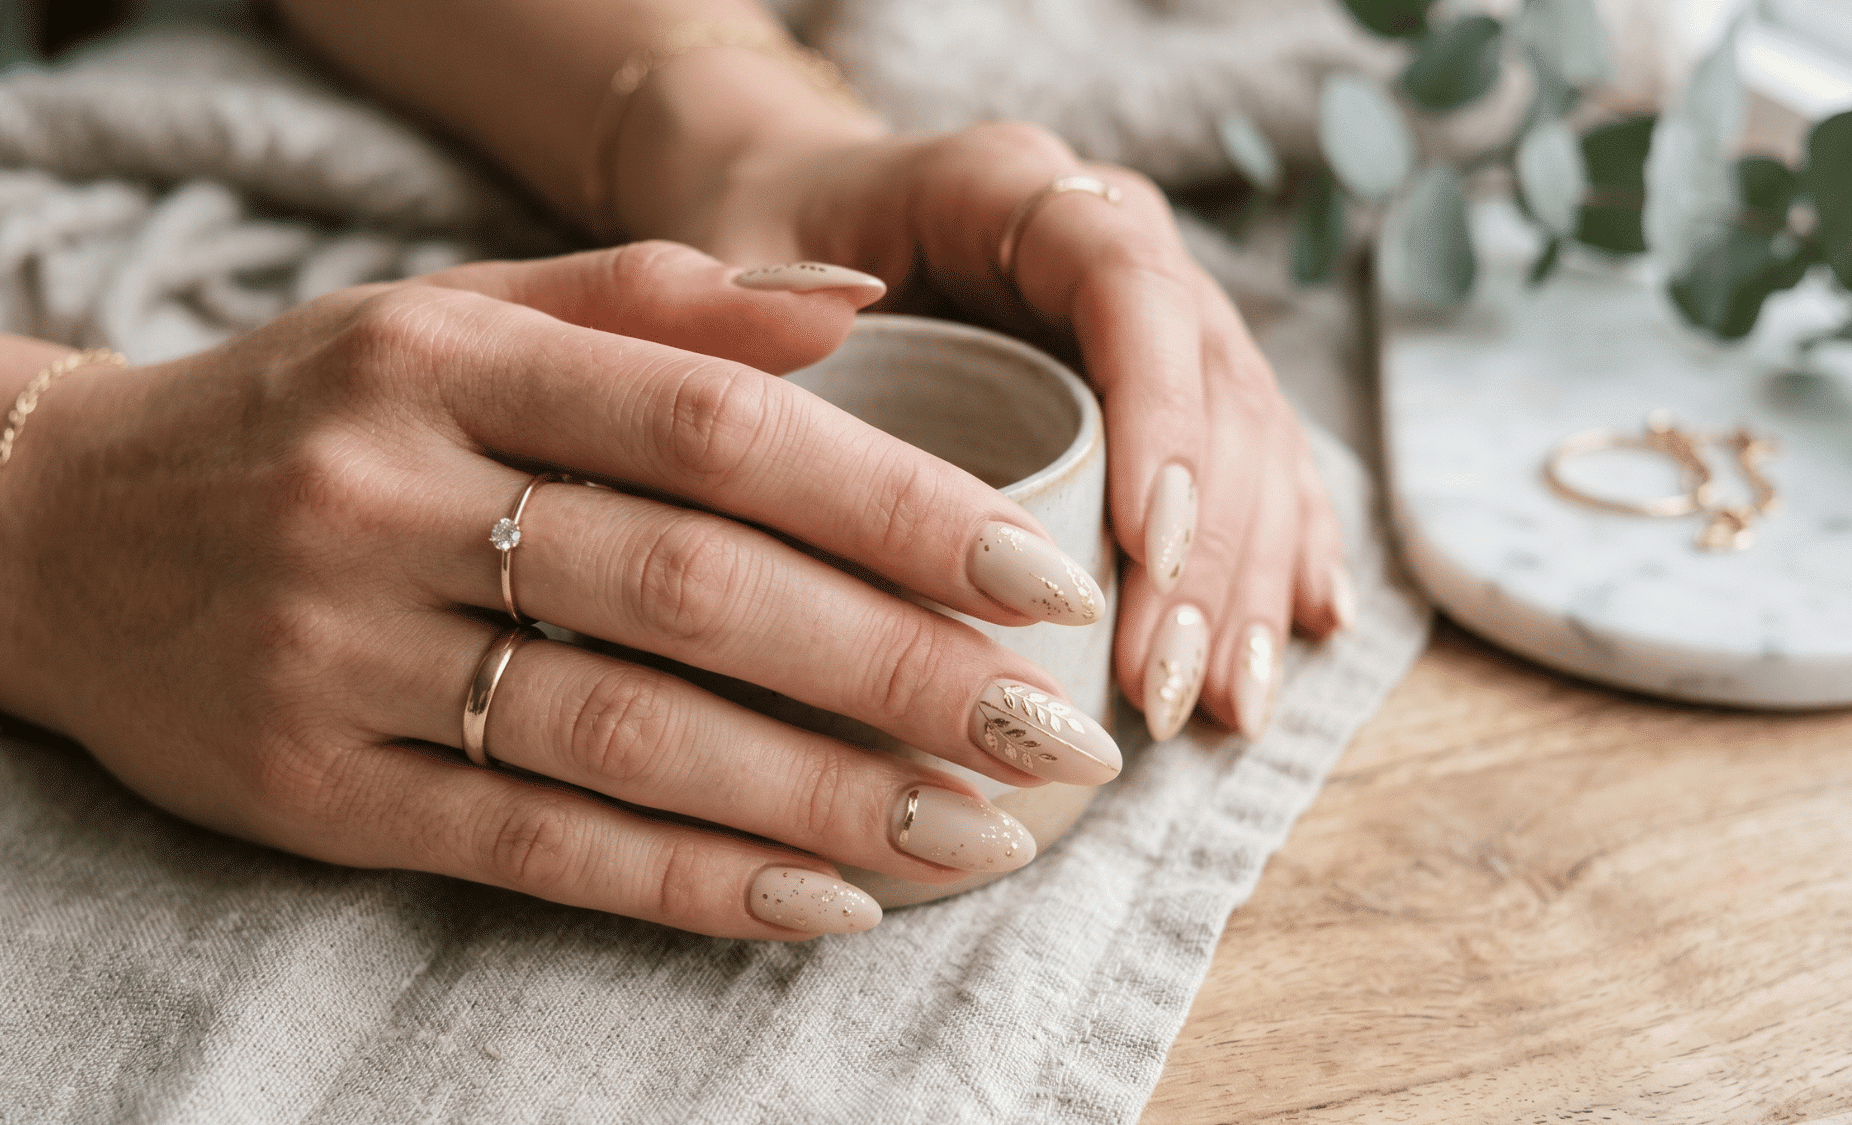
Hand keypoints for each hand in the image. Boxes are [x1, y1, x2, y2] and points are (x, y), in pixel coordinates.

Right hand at [0, 243, 1123, 938]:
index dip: (897, 506)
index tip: (1037, 574)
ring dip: (827, 794)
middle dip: (902, 669)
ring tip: (979, 832)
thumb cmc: (305, 414)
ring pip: (628, 734)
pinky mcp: (310, 790)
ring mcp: (340, 652)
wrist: (56, 529)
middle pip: (697, 588)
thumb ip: (653, 303)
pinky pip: (534, 845)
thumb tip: (865, 308)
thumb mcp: (452, 317)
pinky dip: (694, 882)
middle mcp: (390, 496)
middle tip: (1055, 731)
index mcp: (445, 358)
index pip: (719, 429)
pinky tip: (827, 901)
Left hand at [692, 122, 1353, 742]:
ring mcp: (1152, 318)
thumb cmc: (753, 248)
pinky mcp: (1164, 390)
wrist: (786, 216)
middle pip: (1214, 383)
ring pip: (1252, 439)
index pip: (1130, 284)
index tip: (1144, 545)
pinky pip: (1254, 466)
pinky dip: (1279, 553)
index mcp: (1013, 188)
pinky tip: (1309, 635)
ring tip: (1227, 707)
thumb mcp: (723, 258)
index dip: (1158, 413)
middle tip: (1167, 684)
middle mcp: (1109, 242)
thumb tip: (835, 312)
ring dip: (1246, 578)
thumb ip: (737, 293)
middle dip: (1206, 545)